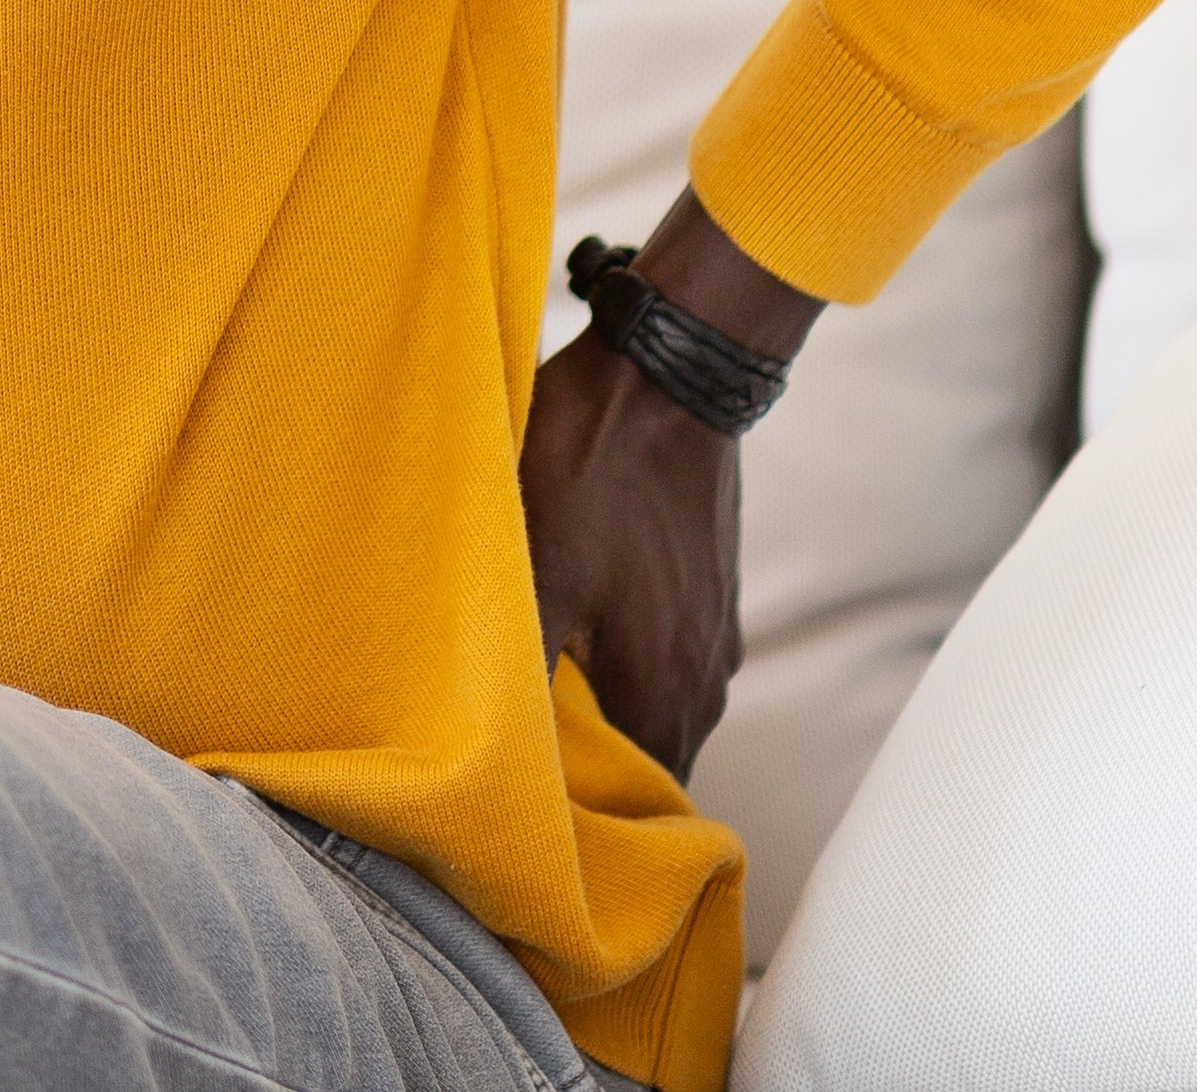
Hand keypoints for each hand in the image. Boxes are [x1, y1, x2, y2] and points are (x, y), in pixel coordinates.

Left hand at [516, 192, 816, 781]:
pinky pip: (662, 661)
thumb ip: (515, 666)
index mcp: (667, 690)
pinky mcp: (705, 590)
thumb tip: (485, 748)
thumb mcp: (537, 567)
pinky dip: (617, 673)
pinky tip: (565, 646)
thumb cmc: (599, 463)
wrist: (671, 370)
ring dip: (600, 721)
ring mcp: (711, 632)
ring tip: (527, 715)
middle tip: (508, 775)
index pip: (638, 806)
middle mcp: (704, 677)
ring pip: (654, 710)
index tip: (521, 824)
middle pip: (648, 765)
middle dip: (586, 779)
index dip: (582, 826)